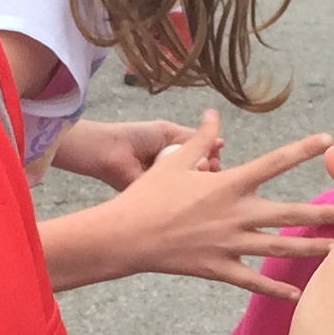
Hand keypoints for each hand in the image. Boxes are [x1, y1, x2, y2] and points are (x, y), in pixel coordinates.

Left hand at [50, 116, 202, 190]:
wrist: (112, 150)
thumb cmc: (137, 137)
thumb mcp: (170, 133)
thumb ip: (194, 139)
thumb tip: (221, 143)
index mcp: (179, 157)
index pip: (205, 161)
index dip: (212, 159)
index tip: (215, 155)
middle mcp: (175, 175)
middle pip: (202, 178)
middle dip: (210, 171)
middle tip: (210, 165)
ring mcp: (168, 189)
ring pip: (193, 190)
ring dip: (200, 181)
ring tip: (202, 171)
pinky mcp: (159, 201)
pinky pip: (179, 200)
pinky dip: (186, 193)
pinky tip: (190, 185)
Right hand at [96, 111, 333, 300]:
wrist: (125, 236)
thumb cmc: (148, 195)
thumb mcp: (173, 159)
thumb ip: (201, 138)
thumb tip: (214, 114)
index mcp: (229, 183)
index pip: (275, 162)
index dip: (303, 149)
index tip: (329, 139)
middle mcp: (236, 213)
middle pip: (290, 213)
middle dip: (324, 214)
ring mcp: (230, 243)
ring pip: (280, 248)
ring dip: (312, 250)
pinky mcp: (219, 268)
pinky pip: (253, 281)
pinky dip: (276, 289)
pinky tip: (298, 296)